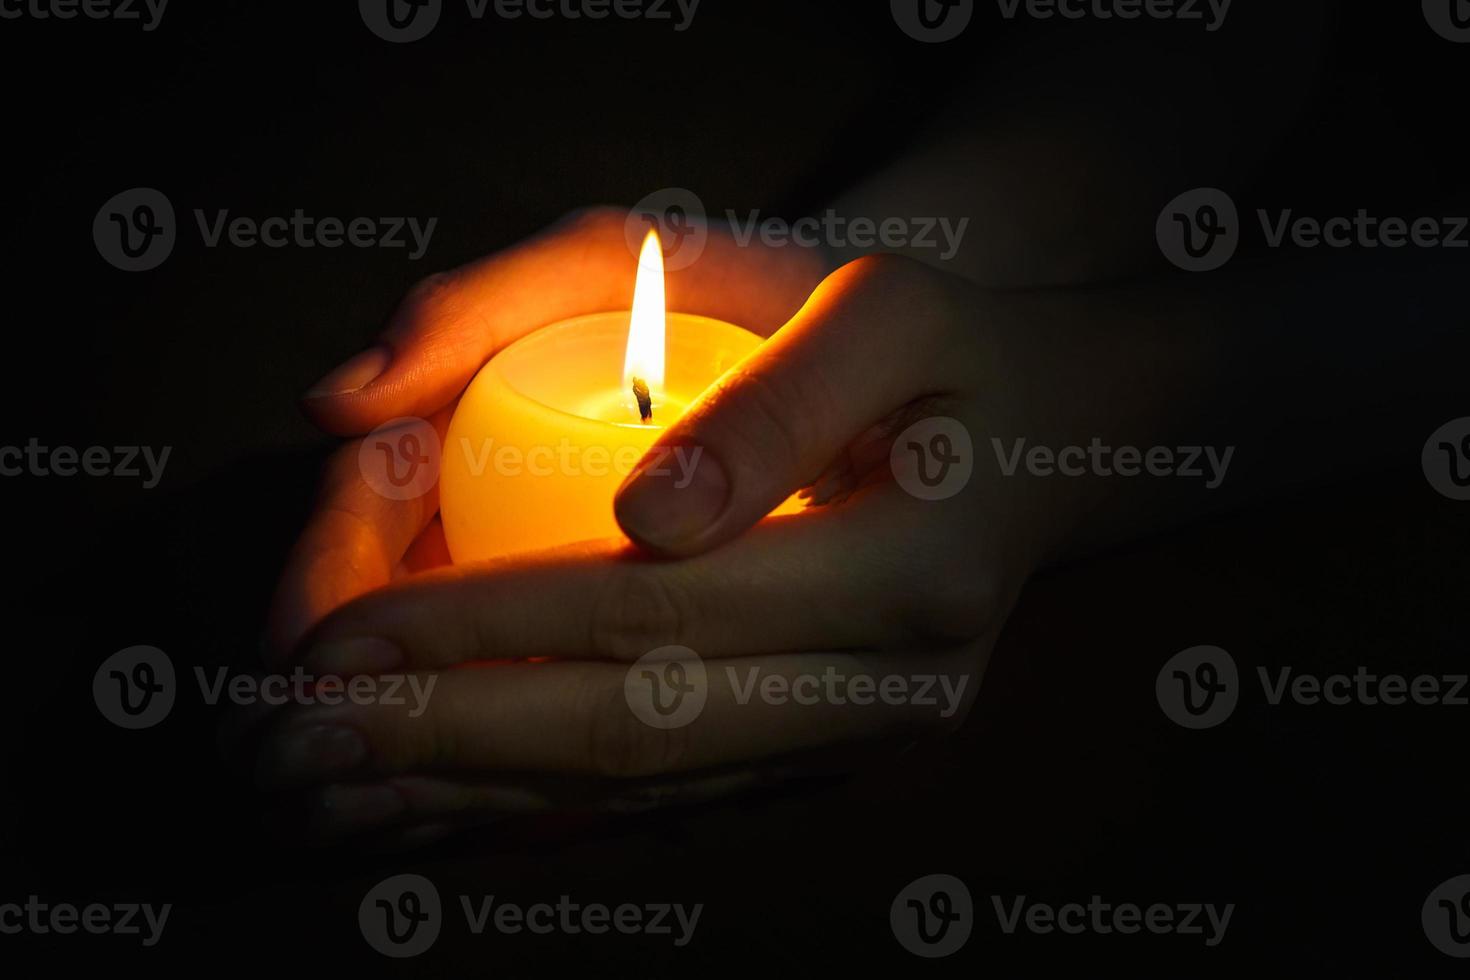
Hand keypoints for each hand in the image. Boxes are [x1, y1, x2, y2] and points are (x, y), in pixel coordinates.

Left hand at [257, 226, 1037, 845]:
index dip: (490, 626)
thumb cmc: (949, 352)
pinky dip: (544, 808)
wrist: (1044, 435)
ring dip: (473, 799)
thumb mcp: (885, 310)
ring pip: (646, 791)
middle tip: (285, 743)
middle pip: (640, 733)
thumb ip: (770, 402)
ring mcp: (866, 739)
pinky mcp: (831, 753)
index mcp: (917, 571)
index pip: (664, 611)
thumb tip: (637, 516)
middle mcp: (897, 688)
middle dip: (446, 741)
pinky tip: (441, 809)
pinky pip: (671, 800)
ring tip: (328, 796)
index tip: (338, 634)